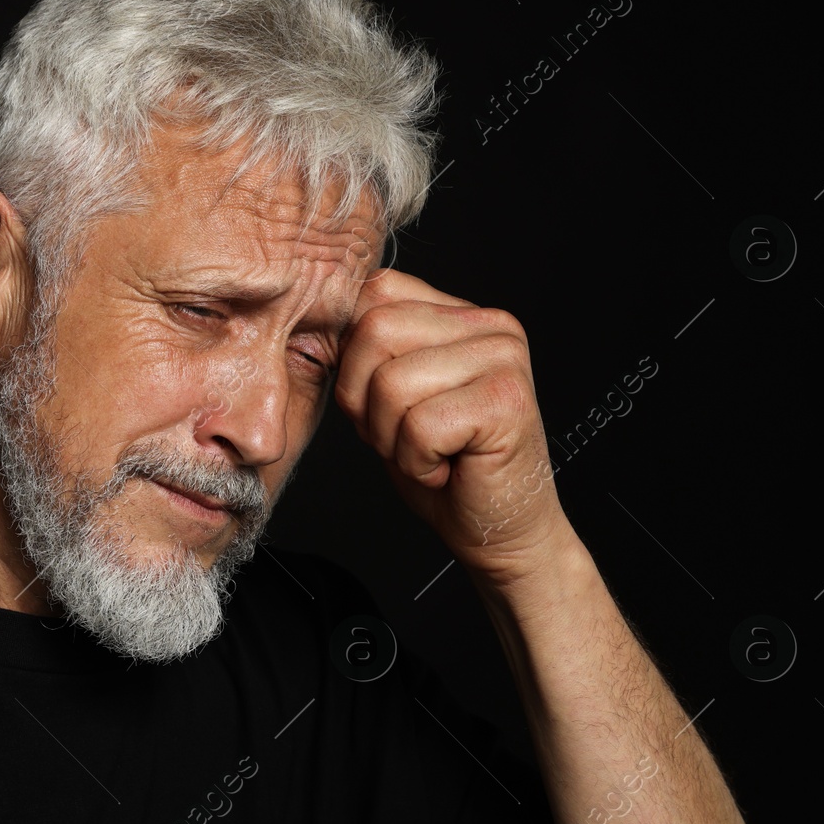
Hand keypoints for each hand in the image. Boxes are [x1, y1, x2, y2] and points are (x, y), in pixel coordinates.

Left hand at [332, 268, 576, 586]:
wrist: (498, 530)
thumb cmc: (446, 467)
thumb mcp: (392, 396)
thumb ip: (369, 351)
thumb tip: (318, 323)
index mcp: (461, 314)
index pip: (374, 293)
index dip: (351, 357)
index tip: (377, 403)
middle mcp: (489, 326)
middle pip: (374, 332)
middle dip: (365, 400)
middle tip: (404, 435)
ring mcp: (502, 360)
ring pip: (391, 383)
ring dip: (392, 437)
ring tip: (429, 452)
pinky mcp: (505, 402)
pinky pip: (419, 426)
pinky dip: (417, 462)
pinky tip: (446, 469)